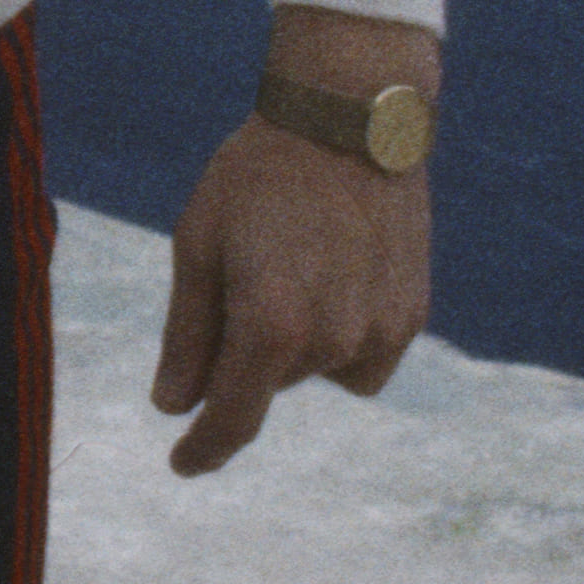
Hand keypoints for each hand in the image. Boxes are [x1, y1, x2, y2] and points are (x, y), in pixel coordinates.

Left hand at [153, 11, 433, 474]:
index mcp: (269, 324)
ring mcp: (379, 332)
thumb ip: (187, 334)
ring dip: (299, 342)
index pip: (233, 417)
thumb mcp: (198, 243)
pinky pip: (363, 355)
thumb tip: (172, 405)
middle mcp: (330, 341)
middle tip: (245, 267)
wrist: (350, 119)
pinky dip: (340, 332)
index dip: (203, 449)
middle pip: (270, 382)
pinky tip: (335, 271)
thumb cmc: (258, 175)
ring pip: (319, 371)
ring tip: (296, 260)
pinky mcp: (411, 317)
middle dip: (247, 346)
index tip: (181, 464)